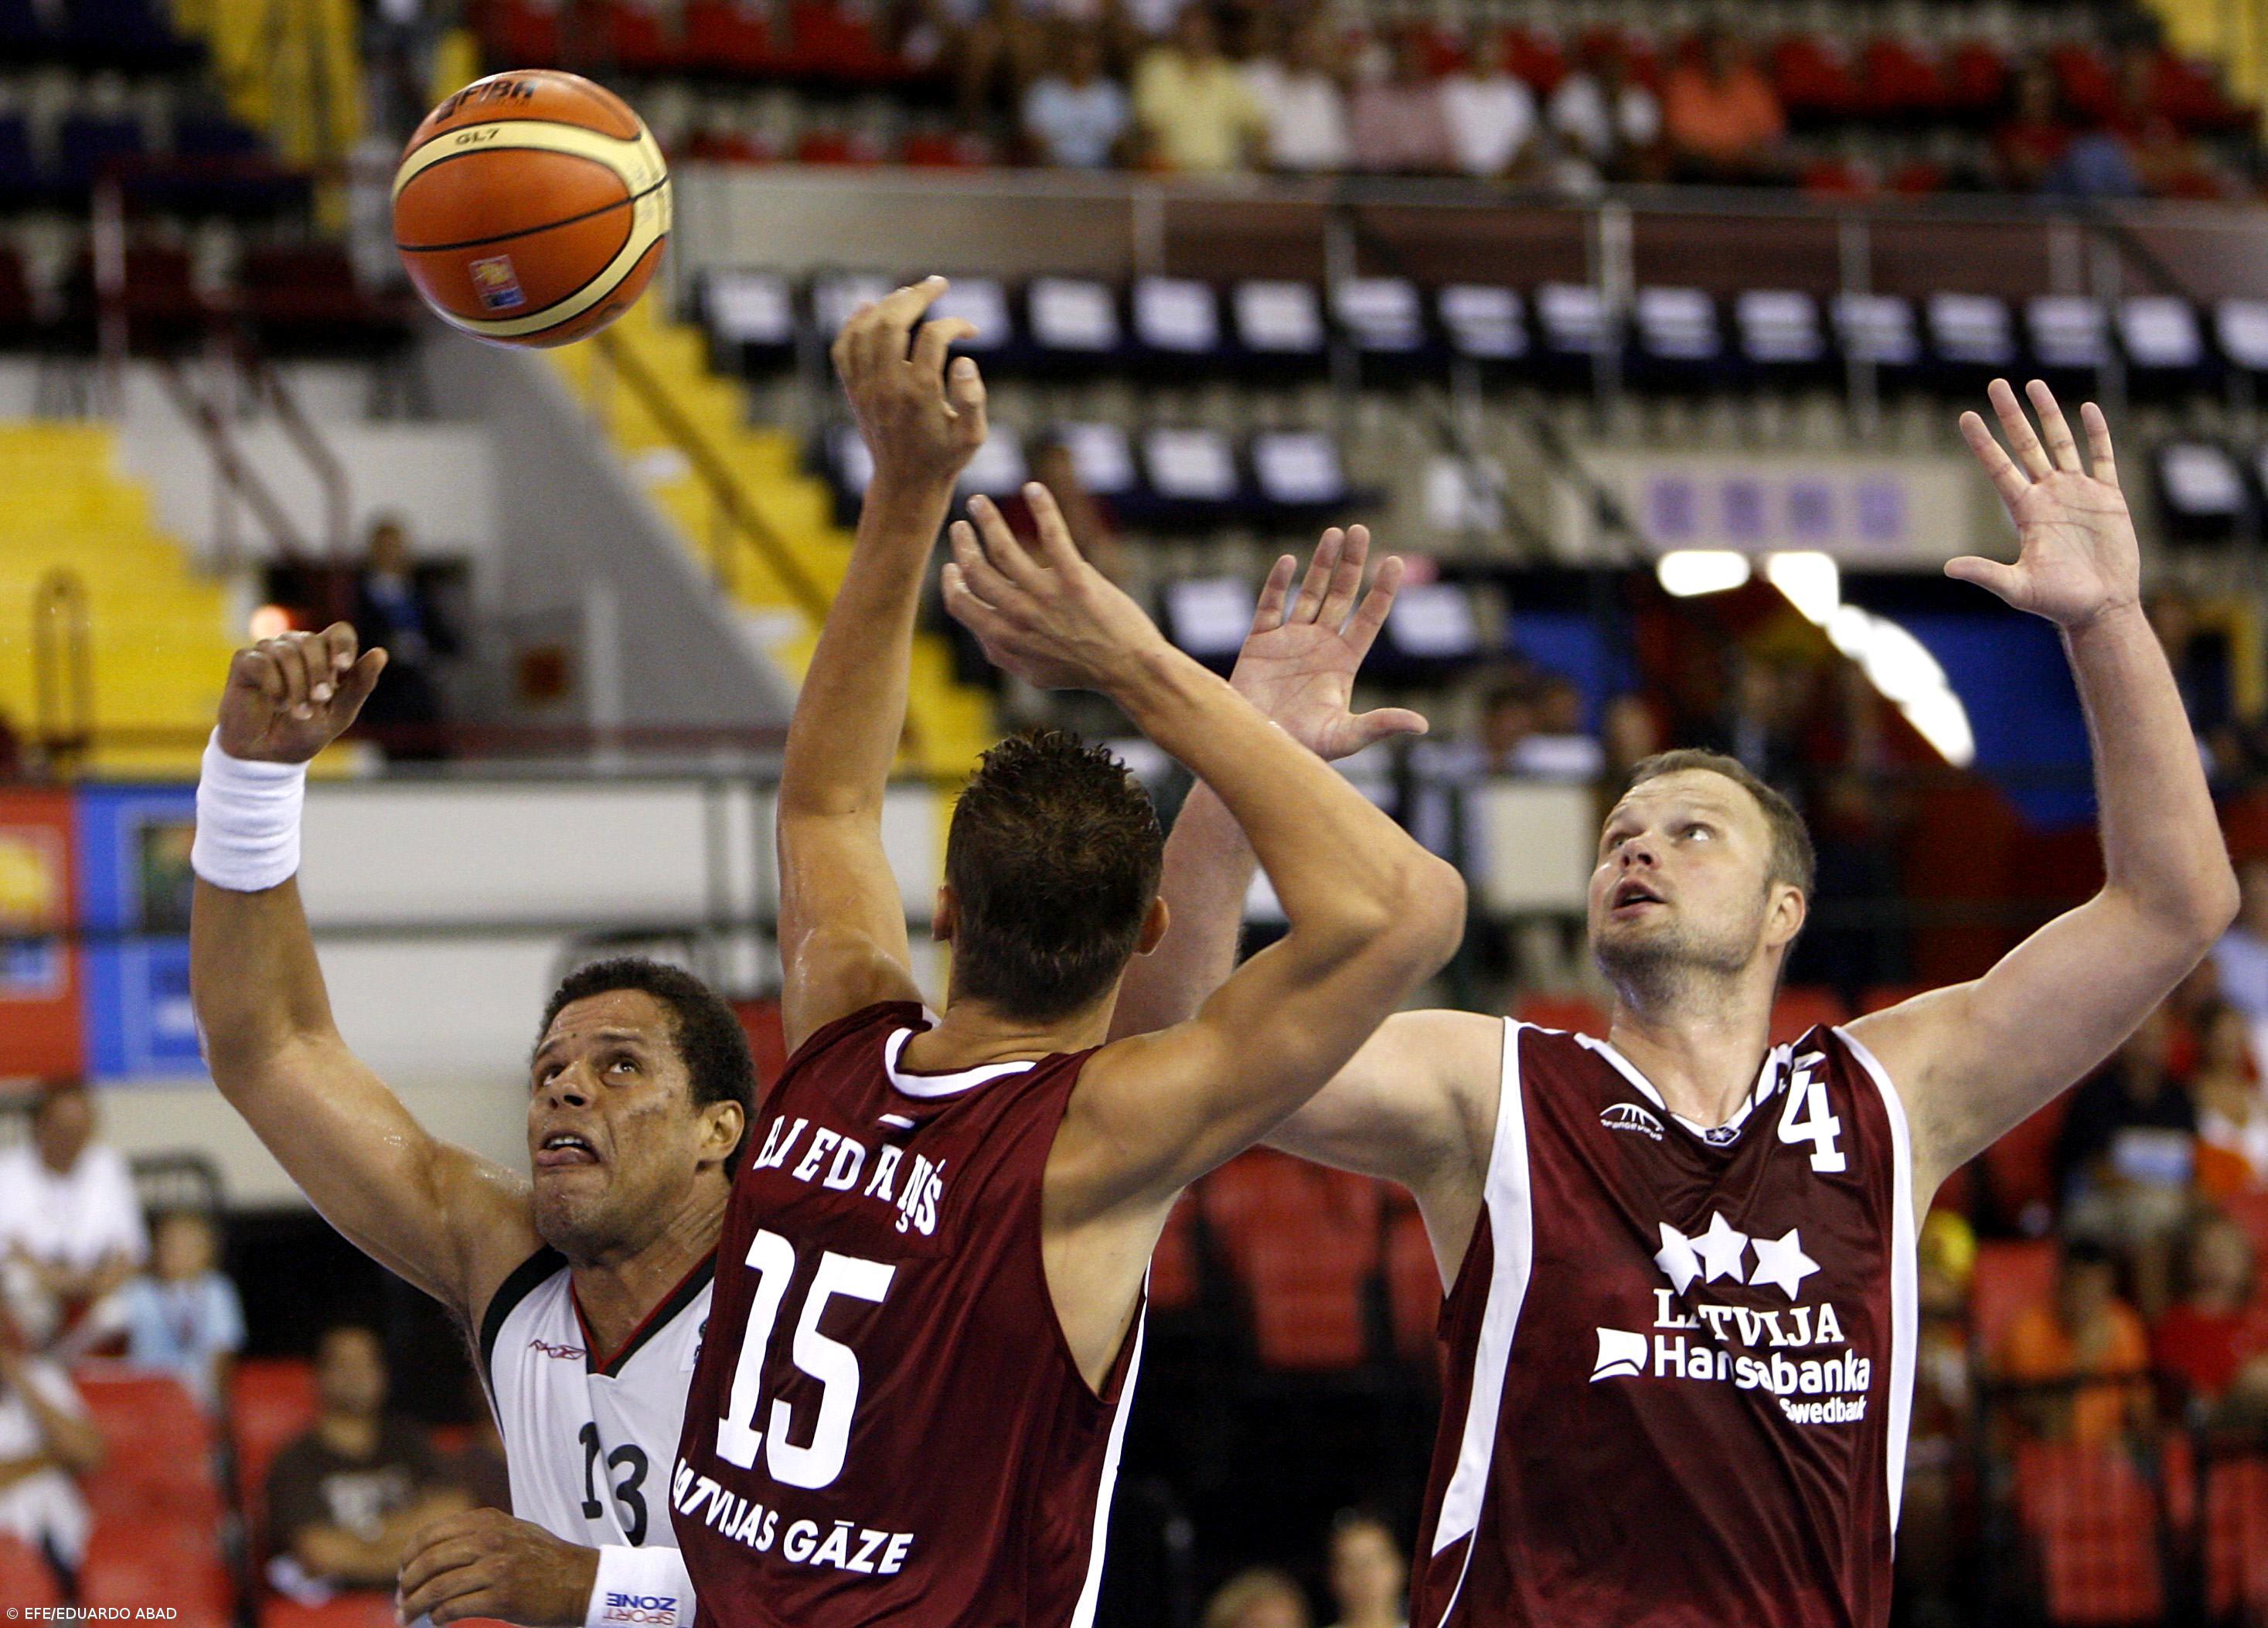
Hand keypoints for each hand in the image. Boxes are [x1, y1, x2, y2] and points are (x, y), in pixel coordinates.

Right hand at [216, 623, 385, 763]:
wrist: (269, 755)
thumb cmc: (306, 732)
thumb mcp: (340, 712)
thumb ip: (360, 684)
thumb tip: (381, 652)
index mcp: (324, 656)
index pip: (340, 632)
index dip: (342, 645)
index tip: (343, 667)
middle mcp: (296, 647)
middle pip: (312, 641)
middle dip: (319, 673)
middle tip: (319, 700)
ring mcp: (269, 652)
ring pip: (286, 652)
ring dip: (296, 686)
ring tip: (298, 712)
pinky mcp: (244, 662)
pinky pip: (261, 662)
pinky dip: (274, 686)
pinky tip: (278, 704)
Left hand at [396, 1508, 599, 1627]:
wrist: (580, 1581)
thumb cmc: (543, 1560)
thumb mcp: (511, 1531)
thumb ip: (477, 1534)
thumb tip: (430, 1554)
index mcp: (487, 1521)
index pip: (430, 1536)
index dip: (408, 1557)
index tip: (402, 1574)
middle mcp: (489, 1540)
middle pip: (428, 1562)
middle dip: (406, 1585)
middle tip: (400, 1601)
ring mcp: (496, 1568)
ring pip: (436, 1588)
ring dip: (414, 1606)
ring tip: (407, 1617)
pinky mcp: (502, 1597)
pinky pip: (453, 1608)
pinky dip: (438, 1617)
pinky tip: (438, 1621)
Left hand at [831, 276, 987, 491]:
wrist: (905, 484)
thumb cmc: (945, 458)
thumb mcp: (973, 437)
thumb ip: (973, 398)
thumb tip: (962, 360)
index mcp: (920, 395)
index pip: (933, 337)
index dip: (955, 325)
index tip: (971, 331)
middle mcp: (887, 386)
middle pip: (893, 322)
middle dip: (917, 295)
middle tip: (938, 283)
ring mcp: (865, 388)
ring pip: (867, 329)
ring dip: (889, 303)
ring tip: (912, 294)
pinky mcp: (853, 391)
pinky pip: (844, 347)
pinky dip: (854, 323)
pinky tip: (870, 307)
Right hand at [942, 484, 1167, 690]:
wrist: (1128, 669)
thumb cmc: (1081, 671)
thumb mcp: (1032, 672)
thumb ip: (1001, 651)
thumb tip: (980, 630)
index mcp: (1003, 637)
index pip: (960, 602)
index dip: (951, 581)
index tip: (953, 566)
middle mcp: (1018, 614)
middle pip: (975, 569)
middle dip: (963, 543)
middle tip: (962, 525)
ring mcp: (1045, 595)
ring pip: (1002, 547)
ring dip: (986, 519)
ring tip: (979, 502)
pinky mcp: (1075, 578)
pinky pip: (1053, 534)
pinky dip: (1042, 508)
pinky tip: (1033, 489)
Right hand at [1231, 526, 1425, 760]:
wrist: (1256, 749)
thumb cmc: (1302, 747)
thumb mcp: (1345, 737)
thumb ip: (1379, 725)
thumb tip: (1421, 725)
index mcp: (1344, 661)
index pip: (1369, 618)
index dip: (1382, 591)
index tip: (1395, 563)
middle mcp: (1320, 644)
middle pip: (1341, 595)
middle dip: (1352, 564)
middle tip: (1361, 532)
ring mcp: (1290, 640)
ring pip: (1310, 593)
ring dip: (1322, 564)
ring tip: (1335, 534)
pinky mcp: (1260, 642)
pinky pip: (1270, 606)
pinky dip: (1278, 584)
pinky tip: (1289, 562)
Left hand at [1953, 379, 2140, 630]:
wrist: (2101, 608)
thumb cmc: (2058, 602)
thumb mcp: (2018, 588)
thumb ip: (1986, 573)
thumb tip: (1949, 569)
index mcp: (2026, 512)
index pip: (1999, 467)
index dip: (1983, 442)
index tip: (1966, 416)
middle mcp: (2048, 496)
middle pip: (2026, 445)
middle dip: (2012, 414)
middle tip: (1996, 384)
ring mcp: (2078, 493)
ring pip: (2061, 443)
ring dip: (2049, 414)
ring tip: (2034, 384)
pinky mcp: (2108, 498)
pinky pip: (2102, 458)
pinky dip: (2096, 433)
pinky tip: (2087, 408)